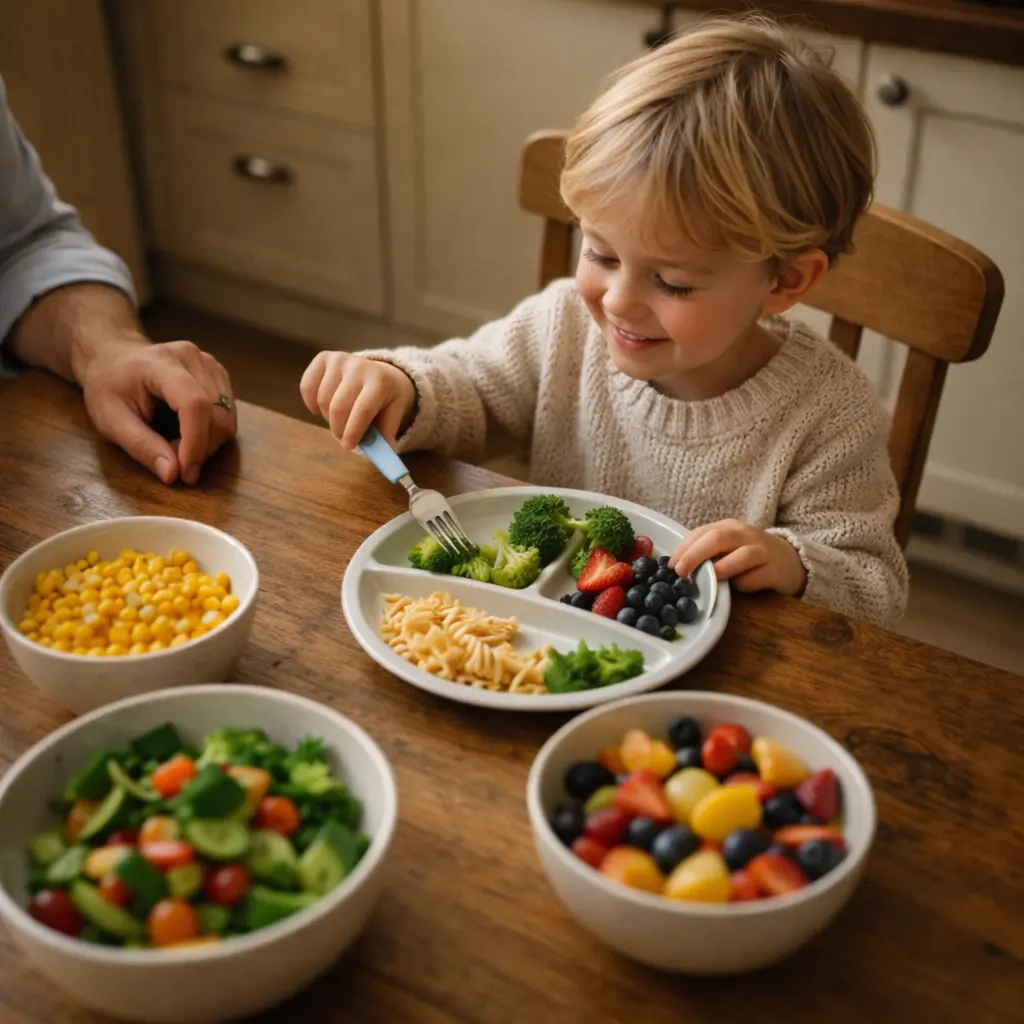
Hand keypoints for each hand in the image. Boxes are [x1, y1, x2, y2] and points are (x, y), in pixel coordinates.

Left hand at [79, 336, 236, 485]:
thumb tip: (172, 474)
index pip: (194, 404)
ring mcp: (210, 364)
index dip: (195, 442)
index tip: (185, 474)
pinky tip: (189, 434)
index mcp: (161, 363)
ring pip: (227, 418)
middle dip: (200, 449)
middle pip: (216, 414)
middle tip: (173, 463)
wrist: (114, 358)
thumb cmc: (108, 387)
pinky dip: (213, 434)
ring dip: (208, 444)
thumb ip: (141, 446)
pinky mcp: (218, 374)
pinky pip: (228, 414)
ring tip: (178, 447)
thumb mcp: (111, 420)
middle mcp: (193, 359)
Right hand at [300, 351, 415, 448]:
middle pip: (338, 407)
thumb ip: (386, 434)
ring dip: (327, 417)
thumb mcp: (394, 415)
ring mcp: (340, 360)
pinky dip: (310, 403)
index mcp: (380, 382)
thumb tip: (380, 455)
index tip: (348, 446)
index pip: (363, 409)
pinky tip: (322, 408)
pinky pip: (307, 386)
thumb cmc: (386, 399)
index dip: (353, 431)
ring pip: (322, 399)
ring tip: (340, 419)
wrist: (381, 373)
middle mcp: (360, 366)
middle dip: (338, 428)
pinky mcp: (324, 358)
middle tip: (343, 437)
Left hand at [668, 519, 806, 596]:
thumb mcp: (728, 549)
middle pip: (719, 538)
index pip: (702, 532)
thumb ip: (707, 554)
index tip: (670, 565)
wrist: (790, 561)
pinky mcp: (775, 569)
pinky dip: (743, 585)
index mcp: (730, 527)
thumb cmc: (750, 557)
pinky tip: (739, 588)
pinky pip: (755, 578)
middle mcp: (746, 534)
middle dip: (695, 554)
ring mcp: (763, 550)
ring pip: (740, 556)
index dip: (684, 548)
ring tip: (709, 580)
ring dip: (720, 569)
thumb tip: (678, 568)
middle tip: (680, 572)